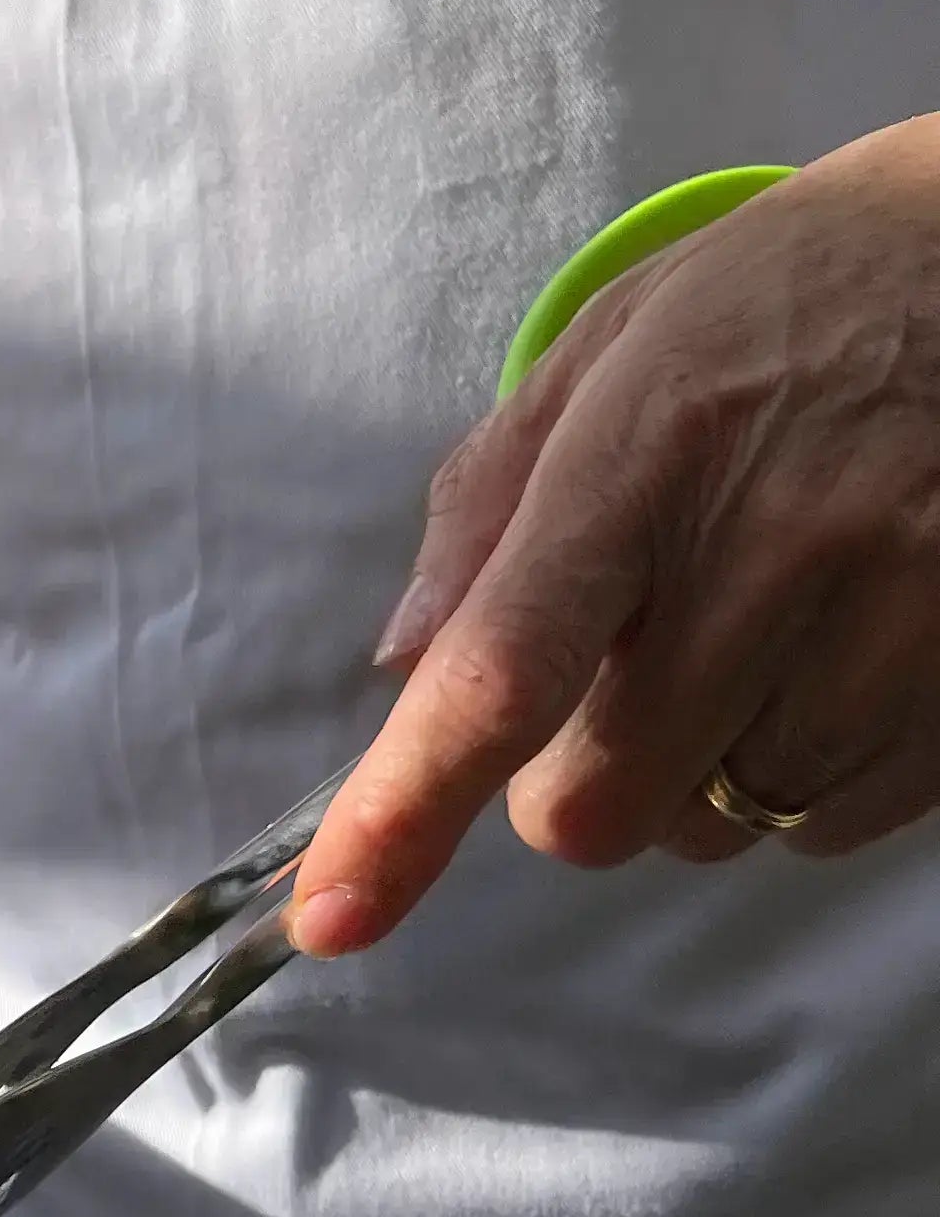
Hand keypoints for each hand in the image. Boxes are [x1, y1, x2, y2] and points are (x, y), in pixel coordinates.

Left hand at [291, 119, 939, 955]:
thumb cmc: (782, 303)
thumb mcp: (610, 347)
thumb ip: (488, 509)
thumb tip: (403, 667)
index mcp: (647, 453)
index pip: (505, 669)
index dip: (406, 810)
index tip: (333, 913)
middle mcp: (777, 543)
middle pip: (602, 804)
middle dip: (578, 777)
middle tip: (625, 669)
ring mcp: (899, 616)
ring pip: (725, 825)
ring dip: (705, 769)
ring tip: (758, 627)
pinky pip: (831, 824)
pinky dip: (803, 775)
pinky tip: (831, 655)